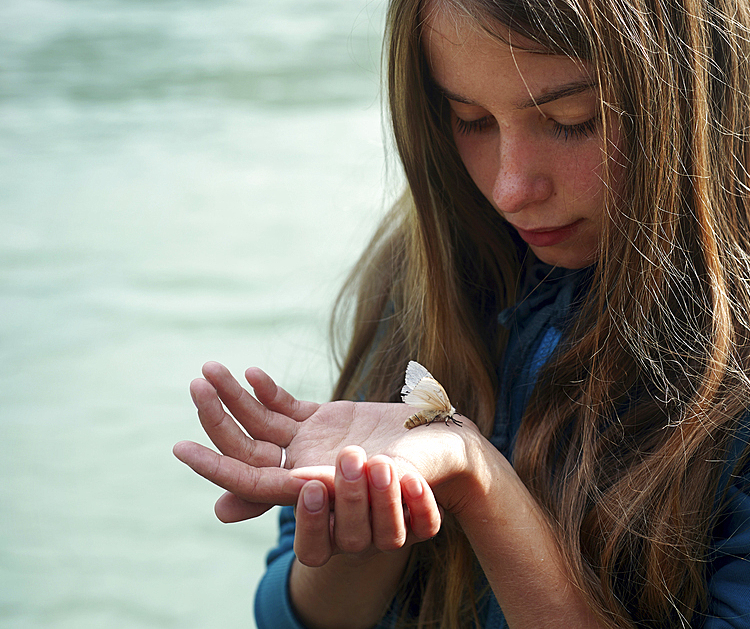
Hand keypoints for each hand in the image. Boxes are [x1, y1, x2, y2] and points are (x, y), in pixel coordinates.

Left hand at [173, 362, 475, 561]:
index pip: (249, 477)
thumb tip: (241, 504)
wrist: (447, 449)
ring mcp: (312, 443)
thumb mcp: (369, 476)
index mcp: (309, 486)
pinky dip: (267, 391)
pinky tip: (252, 372)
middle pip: (247, 444)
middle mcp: (304, 466)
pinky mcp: (326, 421)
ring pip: (261, 422)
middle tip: (196, 383)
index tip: (180, 447)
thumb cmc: (419, 469)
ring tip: (210, 368)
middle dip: (218, 415)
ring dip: (235, 396)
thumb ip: (309, 485)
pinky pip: (286, 408)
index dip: (214, 464)